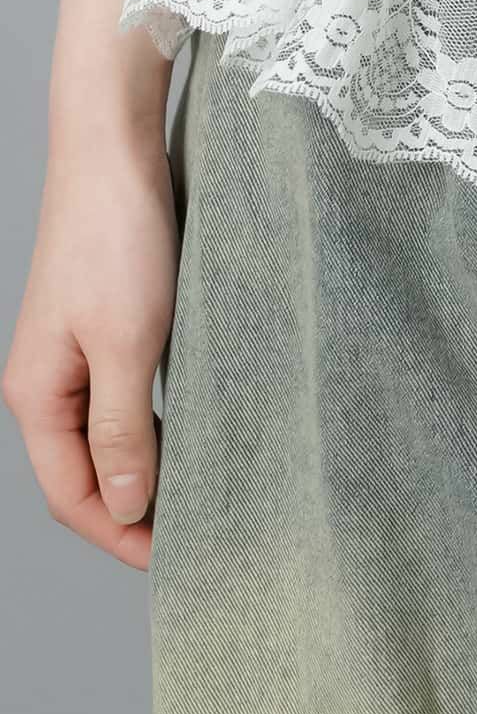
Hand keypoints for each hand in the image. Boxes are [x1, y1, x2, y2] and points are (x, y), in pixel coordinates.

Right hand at [4, 127, 179, 570]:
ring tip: (202, 497)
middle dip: (133, 513)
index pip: (71, 497)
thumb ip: (121, 430)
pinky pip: (126, 398)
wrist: (114, 152)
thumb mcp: (127, 345)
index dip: (120, 536)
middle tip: (198, 537)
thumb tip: (126, 507)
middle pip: (85, 474)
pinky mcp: (108, 326)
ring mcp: (75, 354)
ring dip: (148, 469)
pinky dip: (156, 426)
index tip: (175, 561)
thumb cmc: (117, 240)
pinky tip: (196, 432)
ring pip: (108, 436)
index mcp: (37, 395)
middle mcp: (47, 381)